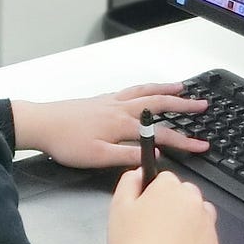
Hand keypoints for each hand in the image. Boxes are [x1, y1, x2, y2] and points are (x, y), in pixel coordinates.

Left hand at [10, 83, 208, 168]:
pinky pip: (131, 89)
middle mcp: (120, 108)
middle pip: (159, 102)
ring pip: (145, 91)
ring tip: (182, 86)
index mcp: (123, 124)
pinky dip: (146, 87)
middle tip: (203, 104)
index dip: (184, 140)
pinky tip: (146, 90)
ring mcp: (110, 101)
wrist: (40, 124)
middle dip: (184, 103)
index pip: (162, 133)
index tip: (202, 145)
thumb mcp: (98, 157)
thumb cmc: (66, 142)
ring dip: (166, 88)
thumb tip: (155, 155)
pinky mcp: (101, 99)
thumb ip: (127, 156)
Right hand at [108, 167, 217, 243]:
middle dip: (174, 203)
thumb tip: (139, 172)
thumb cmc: (131, 243)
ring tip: (169, 237)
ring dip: (188, 218)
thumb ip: (129, 182)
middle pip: (185, 192)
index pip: (166, 178)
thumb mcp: (118, 207)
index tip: (147, 206)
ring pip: (199, 211)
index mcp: (169, 188)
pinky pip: (206, 234)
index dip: (154, 192)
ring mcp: (206, 223)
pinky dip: (196, 238)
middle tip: (156, 224)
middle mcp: (192, 200)